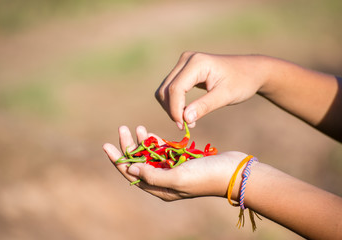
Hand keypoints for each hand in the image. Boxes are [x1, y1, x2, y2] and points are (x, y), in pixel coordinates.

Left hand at [103, 125, 247, 200]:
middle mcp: (164, 181)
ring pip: (150, 155)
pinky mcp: (182, 160)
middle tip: (122, 129)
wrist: (234, 172)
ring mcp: (173, 170)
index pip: (131, 174)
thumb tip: (130, 168)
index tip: (107, 145)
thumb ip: (153, 174)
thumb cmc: (206, 176)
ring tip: (136, 127)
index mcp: (159, 189)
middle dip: (128, 147)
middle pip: (139, 162)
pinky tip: (149, 132)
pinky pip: (163, 150)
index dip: (118, 160)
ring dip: (141, 141)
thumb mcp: (177, 177)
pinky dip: (155, 141)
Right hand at [155, 52, 269, 127]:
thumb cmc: (242, 82)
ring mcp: (183, 64)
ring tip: (188, 122)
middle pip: (166, 89)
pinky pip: (171, 89)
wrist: (251, 71)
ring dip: (172, 108)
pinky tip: (188, 114)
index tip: (183, 127)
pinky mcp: (184, 71)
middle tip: (186, 127)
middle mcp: (186, 60)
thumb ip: (205, 106)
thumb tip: (185, 119)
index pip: (175, 89)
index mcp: (196, 63)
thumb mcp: (225, 96)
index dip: (175, 110)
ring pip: (165, 90)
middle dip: (172, 110)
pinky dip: (175, 104)